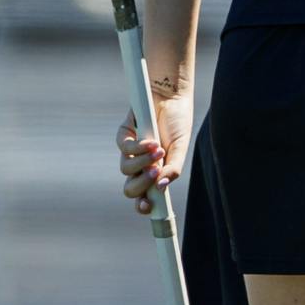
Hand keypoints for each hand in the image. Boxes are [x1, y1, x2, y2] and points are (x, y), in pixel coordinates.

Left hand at [115, 90, 191, 216]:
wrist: (171, 97)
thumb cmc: (177, 123)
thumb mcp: (181, 148)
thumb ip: (174, 168)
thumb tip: (161, 186)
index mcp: (155, 173)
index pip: (145, 197)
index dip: (143, 206)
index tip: (147, 206)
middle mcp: (140, 166)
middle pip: (130, 189)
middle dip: (140, 185)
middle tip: (154, 173)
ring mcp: (131, 153)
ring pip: (126, 170)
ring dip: (142, 162)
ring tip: (159, 150)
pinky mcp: (123, 137)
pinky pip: (125, 150)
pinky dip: (138, 148)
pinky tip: (152, 141)